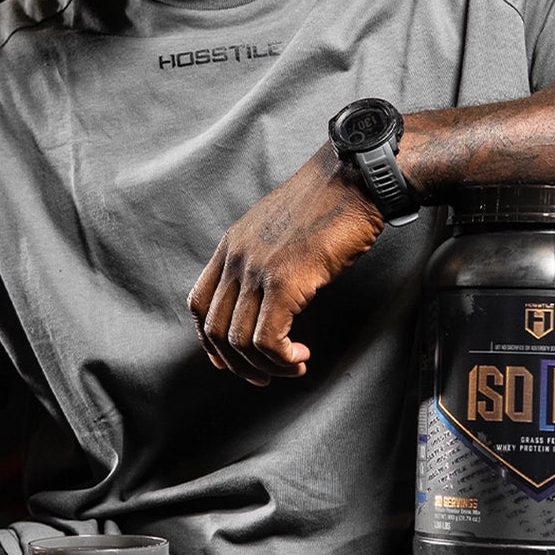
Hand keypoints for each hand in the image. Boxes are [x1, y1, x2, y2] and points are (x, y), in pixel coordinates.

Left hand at [187, 144, 383, 384]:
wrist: (356, 179)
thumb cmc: (329, 203)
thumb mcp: (280, 228)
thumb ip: (263, 258)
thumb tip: (266, 295)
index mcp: (231, 244)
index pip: (198, 302)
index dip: (209, 339)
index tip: (232, 358)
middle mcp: (236, 258)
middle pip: (214, 329)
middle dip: (237, 364)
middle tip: (267, 375)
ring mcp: (258, 270)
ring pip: (240, 341)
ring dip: (265, 365)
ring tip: (293, 365)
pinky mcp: (285, 282)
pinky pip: (267, 339)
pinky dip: (282, 358)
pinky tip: (301, 356)